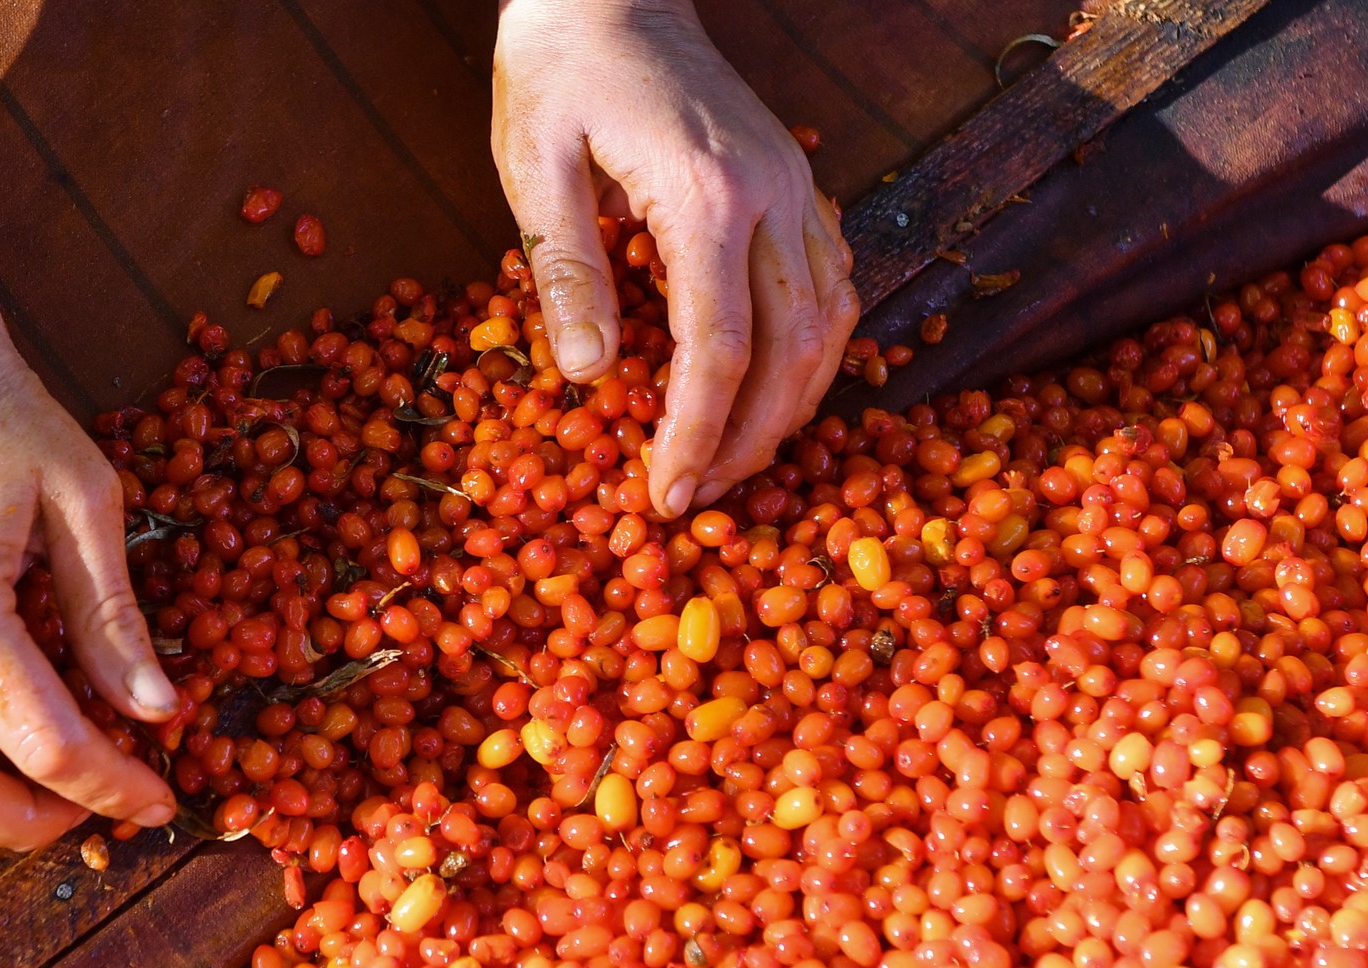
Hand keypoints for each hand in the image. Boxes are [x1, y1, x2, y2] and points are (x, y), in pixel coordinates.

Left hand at [492, 0, 858, 516]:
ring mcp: (799, 186)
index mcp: (706, 195)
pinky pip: (834, 284)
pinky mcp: (800, 184)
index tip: (667, 494)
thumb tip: (586, 378)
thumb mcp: (533, 164)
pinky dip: (815, 350)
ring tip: (741, 461)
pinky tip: (777, 388)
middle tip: (702, 496)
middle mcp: (775, 193)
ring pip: (831, 322)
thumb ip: (564, 268)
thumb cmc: (560, 70)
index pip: (717, 348)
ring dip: (795, 405)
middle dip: (752, 439)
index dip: (697, 433)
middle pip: (792, 348)